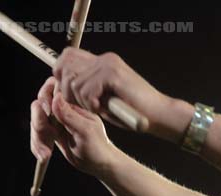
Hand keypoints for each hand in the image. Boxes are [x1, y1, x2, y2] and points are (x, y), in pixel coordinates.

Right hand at [30, 77, 116, 176]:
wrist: (98, 163)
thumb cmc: (98, 146)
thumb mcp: (85, 131)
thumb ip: (70, 115)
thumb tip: (56, 98)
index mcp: (74, 102)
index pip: (53, 87)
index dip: (45, 97)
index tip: (48, 112)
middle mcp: (63, 108)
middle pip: (39, 105)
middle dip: (38, 122)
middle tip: (48, 137)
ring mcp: (56, 120)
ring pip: (35, 121)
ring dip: (37, 138)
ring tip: (45, 154)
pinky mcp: (50, 132)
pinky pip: (36, 134)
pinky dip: (37, 145)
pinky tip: (44, 155)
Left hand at [53, 48, 191, 141]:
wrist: (159, 114)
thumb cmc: (133, 112)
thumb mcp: (105, 99)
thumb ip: (86, 90)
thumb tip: (61, 88)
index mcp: (103, 61)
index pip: (68, 56)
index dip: (61, 74)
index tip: (69, 95)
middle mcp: (105, 59)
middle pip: (66, 66)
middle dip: (67, 91)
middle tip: (83, 106)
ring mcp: (109, 65)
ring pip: (75, 83)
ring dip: (82, 102)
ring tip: (99, 109)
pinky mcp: (113, 75)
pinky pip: (86, 90)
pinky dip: (91, 105)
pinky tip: (104, 109)